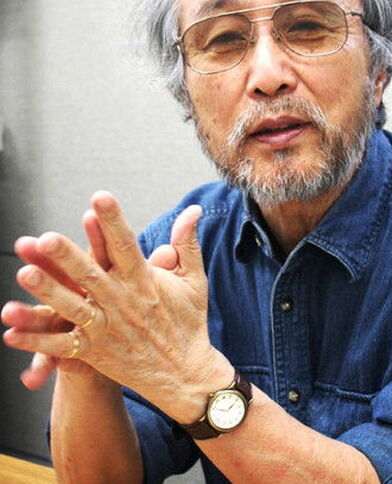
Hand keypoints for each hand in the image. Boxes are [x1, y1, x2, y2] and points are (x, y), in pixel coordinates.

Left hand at [2, 192, 230, 421]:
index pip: (126, 246)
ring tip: (26, 273)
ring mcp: (109, 329)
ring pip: (74, 308)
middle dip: (69, 257)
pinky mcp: (97, 352)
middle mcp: (124, 303)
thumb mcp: (194, 280)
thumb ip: (187, 243)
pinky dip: (38, 341)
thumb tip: (193, 210)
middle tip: (47, 239)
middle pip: (92, 276)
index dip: (113, 221)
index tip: (100, 198)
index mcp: (146, 282)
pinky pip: (64, 347)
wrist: (186, 372)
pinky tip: (11, 332)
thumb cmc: (189, 322)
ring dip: (49, 291)